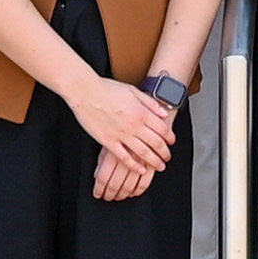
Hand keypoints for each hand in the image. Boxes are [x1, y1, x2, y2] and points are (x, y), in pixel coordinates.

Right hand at [81, 77, 178, 194]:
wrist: (85, 91)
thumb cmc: (107, 88)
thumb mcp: (133, 90)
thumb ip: (150, 103)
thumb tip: (164, 113)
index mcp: (141, 112)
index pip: (163, 129)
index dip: (170, 137)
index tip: (171, 142)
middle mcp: (134, 125)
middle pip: (156, 143)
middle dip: (164, 153)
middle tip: (167, 157)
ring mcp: (121, 135)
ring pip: (143, 153)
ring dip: (154, 161)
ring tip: (159, 166)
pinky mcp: (108, 142)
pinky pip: (124, 157)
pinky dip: (134, 166)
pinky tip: (140, 169)